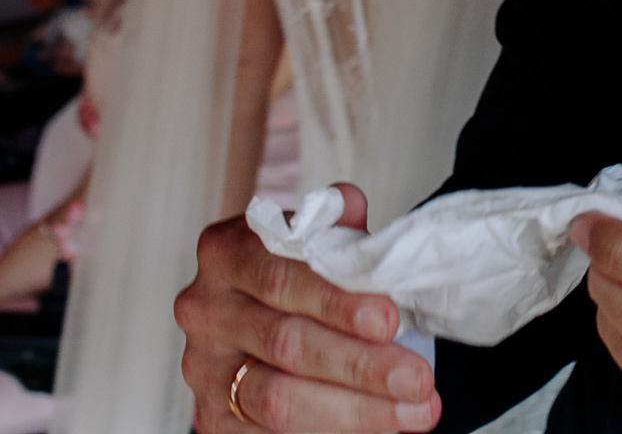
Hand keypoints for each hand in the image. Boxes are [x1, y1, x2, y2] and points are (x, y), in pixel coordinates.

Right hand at [177, 184, 440, 432]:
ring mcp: (204, 368)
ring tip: (413, 411)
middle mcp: (205, 310)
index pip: (282, 280)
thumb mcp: (320, 238)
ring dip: (354, 411)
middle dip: (360, 365)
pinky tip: (377, 428)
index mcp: (227, 252)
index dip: (337, 303)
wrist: (272, 313)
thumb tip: (350, 209)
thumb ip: (337, 227)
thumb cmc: (302, 272)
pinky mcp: (212, 416)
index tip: (390, 321)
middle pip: (286, 344)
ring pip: (278, 399)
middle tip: (417, 379)